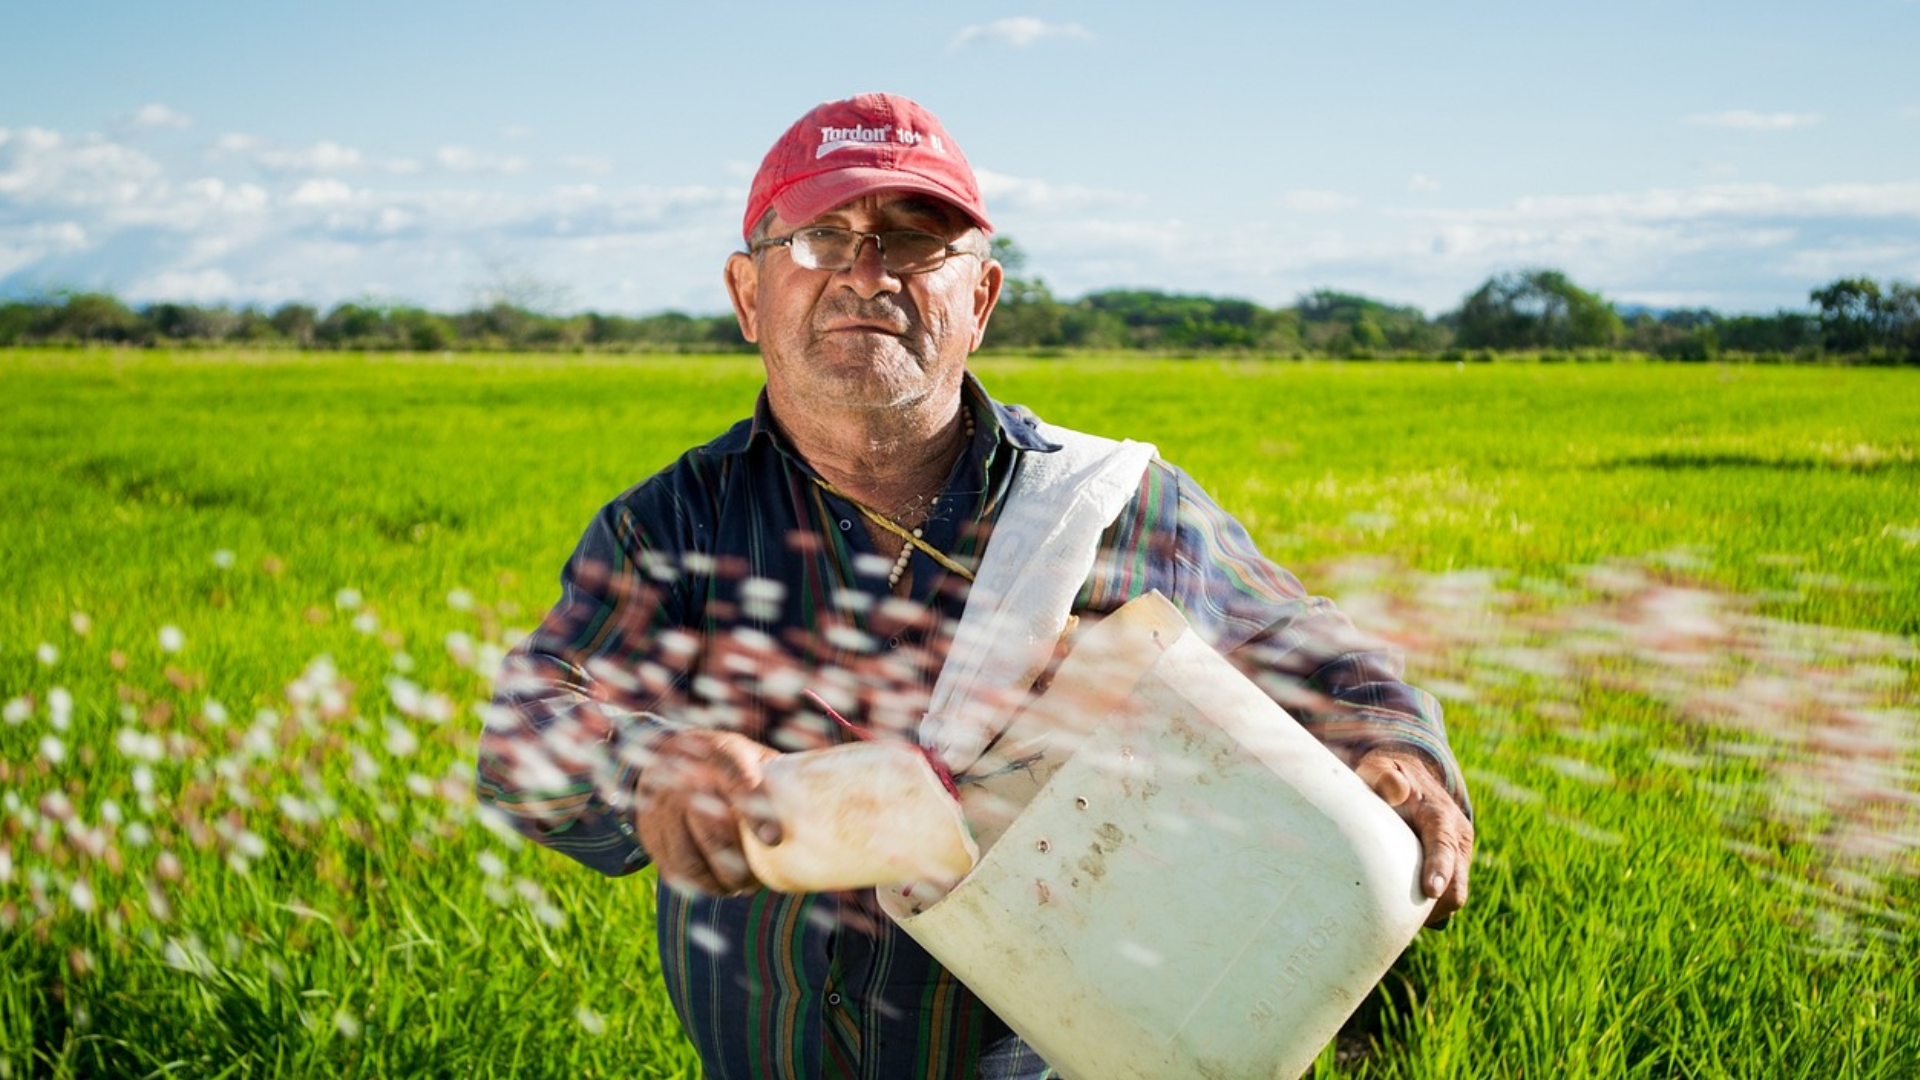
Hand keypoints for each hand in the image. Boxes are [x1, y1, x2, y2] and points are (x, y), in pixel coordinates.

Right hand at [634, 729, 783, 895]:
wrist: (662, 755)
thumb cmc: (728, 762)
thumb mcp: (752, 755)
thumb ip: (781, 780)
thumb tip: (837, 811)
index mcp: (720, 755)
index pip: (735, 777)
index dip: (754, 808)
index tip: (773, 838)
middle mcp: (686, 779)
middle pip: (710, 829)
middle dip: (737, 862)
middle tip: (756, 881)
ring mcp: (663, 808)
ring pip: (689, 858)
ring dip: (718, 882)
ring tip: (741, 887)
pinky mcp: (650, 835)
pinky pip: (676, 871)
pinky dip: (700, 885)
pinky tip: (719, 885)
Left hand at [1353, 748, 1472, 925]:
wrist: (1411, 780)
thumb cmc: (1389, 778)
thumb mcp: (1381, 768)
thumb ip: (1383, 776)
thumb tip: (1394, 789)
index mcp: (1440, 815)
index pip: (1444, 844)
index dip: (1440, 868)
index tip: (1431, 890)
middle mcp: (1457, 839)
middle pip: (1457, 886)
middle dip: (1434, 906)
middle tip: (1397, 919)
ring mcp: (1458, 859)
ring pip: (1452, 900)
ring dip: (1428, 913)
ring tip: (1393, 918)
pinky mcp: (1452, 873)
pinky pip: (1444, 903)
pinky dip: (1427, 913)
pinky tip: (1400, 912)